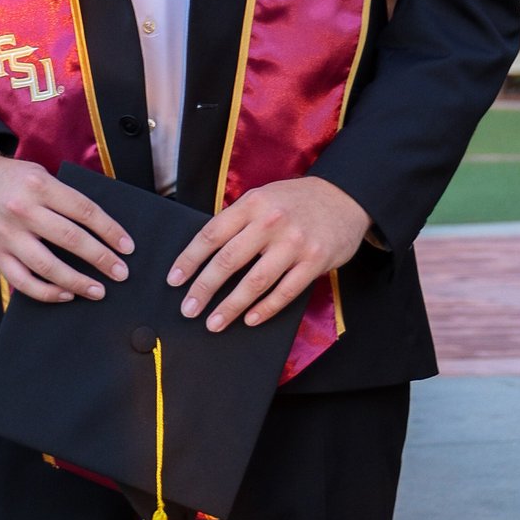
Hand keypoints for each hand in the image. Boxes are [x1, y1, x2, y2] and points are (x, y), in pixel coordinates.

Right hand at [0, 148, 134, 303]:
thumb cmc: (10, 180)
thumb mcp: (38, 175)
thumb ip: (64, 197)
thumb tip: (102, 228)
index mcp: (39, 186)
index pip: (84, 211)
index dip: (110, 230)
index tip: (127, 246)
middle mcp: (23, 211)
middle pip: (71, 239)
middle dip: (101, 258)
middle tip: (121, 272)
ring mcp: (8, 236)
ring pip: (48, 266)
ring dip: (78, 281)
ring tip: (99, 290)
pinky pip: (24, 282)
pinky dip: (47, 292)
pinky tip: (66, 294)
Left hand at [168, 176, 369, 331]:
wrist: (345, 197)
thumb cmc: (295, 202)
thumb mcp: (263, 197)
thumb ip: (237, 220)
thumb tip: (204, 254)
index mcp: (252, 203)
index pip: (212, 234)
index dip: (189, 260)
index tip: (174, 280)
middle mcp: (271, 222)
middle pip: (229, 260)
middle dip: (204, 288)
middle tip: (188, 309)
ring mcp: (295, 243)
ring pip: (255, 281)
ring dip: (231, 306)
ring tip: (213, 323)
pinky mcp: (315, 262)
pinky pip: (285, 292)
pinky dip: (265, 308)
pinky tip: (249, 319)